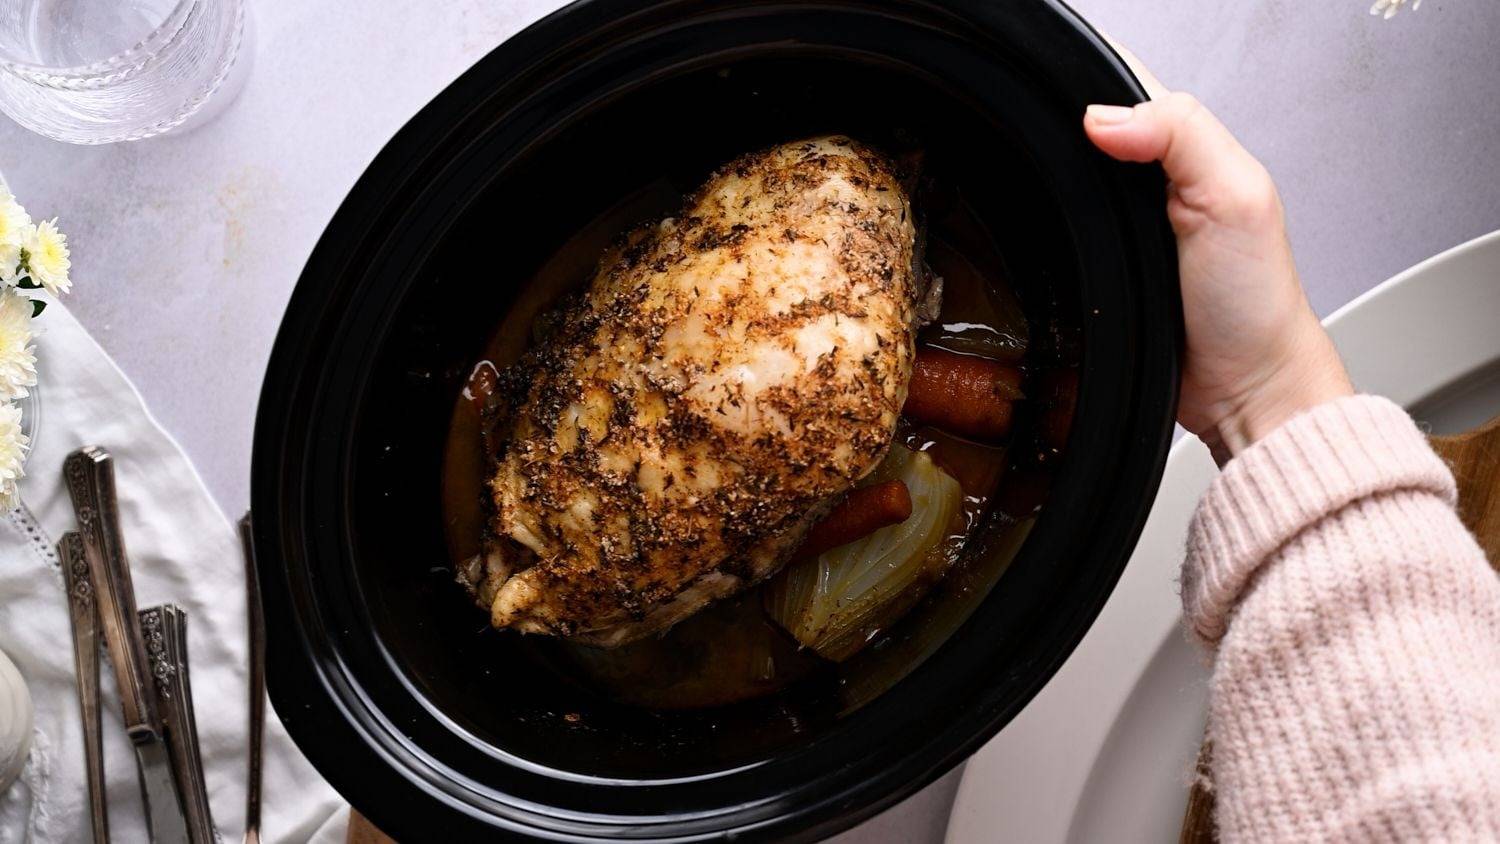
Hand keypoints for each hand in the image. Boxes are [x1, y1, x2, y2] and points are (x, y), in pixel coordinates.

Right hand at [1083, 74, 1352, 461]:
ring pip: (1066, 190)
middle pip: (1085, 139)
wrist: (1240, 388)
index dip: (1098, 99)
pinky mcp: (1103, 269)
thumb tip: (1101, 117)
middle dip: (1068, 152)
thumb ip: (1181, 135)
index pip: (1127, 92)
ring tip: (1077, 223)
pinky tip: (1063, 249)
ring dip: (1055, 201)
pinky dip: (1050, 242)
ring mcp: (1126, 230)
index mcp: (1192, 150)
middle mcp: (1158, 184)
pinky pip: (1060, 240)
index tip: (1082, 130)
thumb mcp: (1235, 197)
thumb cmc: (1254, 304)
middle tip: (1086, 191)